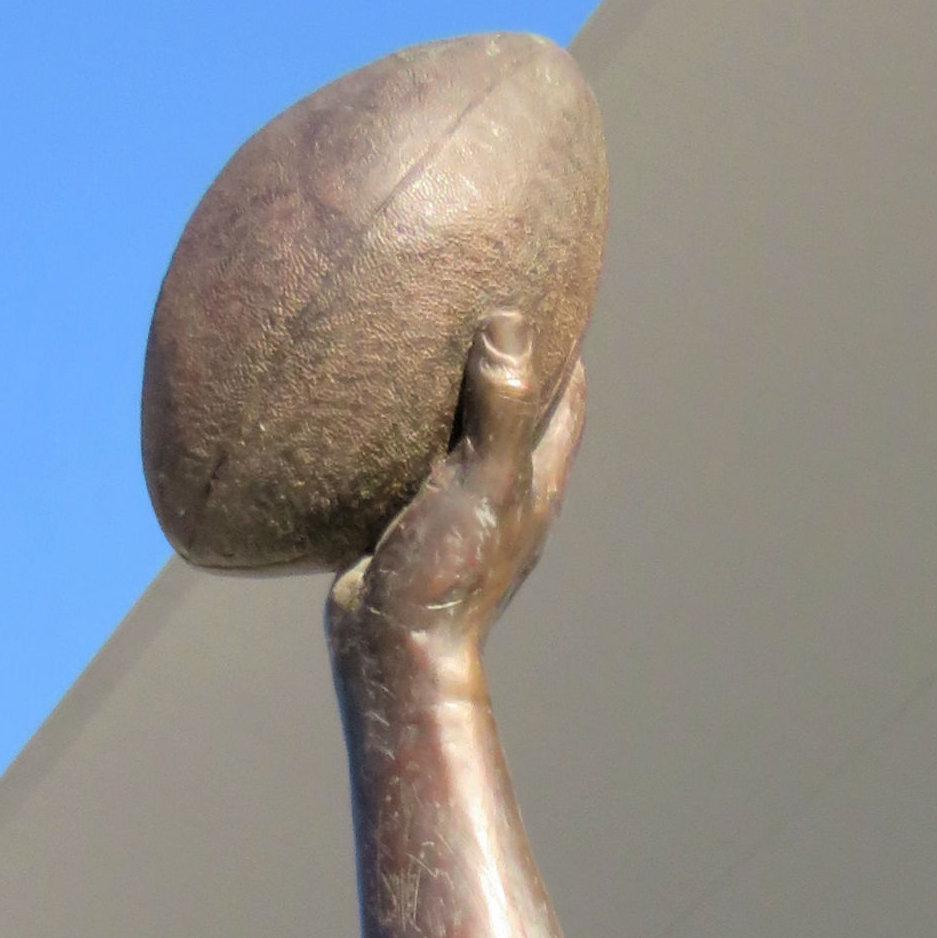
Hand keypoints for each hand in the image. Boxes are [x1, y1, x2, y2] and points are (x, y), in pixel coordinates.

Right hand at [328, 310, 585, 662]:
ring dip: (451, 389)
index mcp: (536, 481)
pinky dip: (405, 425)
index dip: (564, 341)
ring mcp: (459, 510)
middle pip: (519, 408)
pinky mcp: (412, 524)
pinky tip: (369, 399)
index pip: (567, 396)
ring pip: (463, 433)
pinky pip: (414, 459)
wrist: (393, 653)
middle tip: (475, 292)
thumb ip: (500, 408)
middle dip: (508, 356)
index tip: (549, 284)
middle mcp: (506, 493)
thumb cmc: (447, 575)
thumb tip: (511, 320)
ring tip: (419, 331)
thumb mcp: (479, 482)